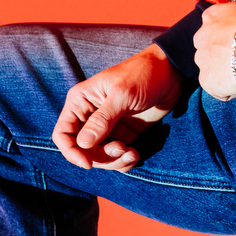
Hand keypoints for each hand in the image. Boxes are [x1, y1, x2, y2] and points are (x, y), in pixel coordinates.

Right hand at [52, 45, 182, 171]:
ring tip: (132, 154)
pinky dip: (123, 161)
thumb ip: (102, 120)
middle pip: (82, 150)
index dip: (71, 151)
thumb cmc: (143, 74)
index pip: (63, 133)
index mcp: (81, 102)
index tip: (88, 163)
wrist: (172, 72)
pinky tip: (135, 154)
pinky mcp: (124, 134)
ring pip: (99, 157)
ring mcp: (107, 127)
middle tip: (122, 149)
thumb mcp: (122, 95)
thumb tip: (82, 144)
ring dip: (114, 161)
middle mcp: (90, 116)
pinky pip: (116, 156)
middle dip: (100, 157)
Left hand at [195, 0, 235, 100]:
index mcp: (210, 17)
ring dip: (224, 72)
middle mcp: (200, 37)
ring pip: (211, 69)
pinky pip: (216, 88)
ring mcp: (202, 59)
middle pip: (208, 49)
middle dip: (222, 54)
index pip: (214, 28)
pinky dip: (227, 89)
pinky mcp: (206, 80)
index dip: (229, 36)